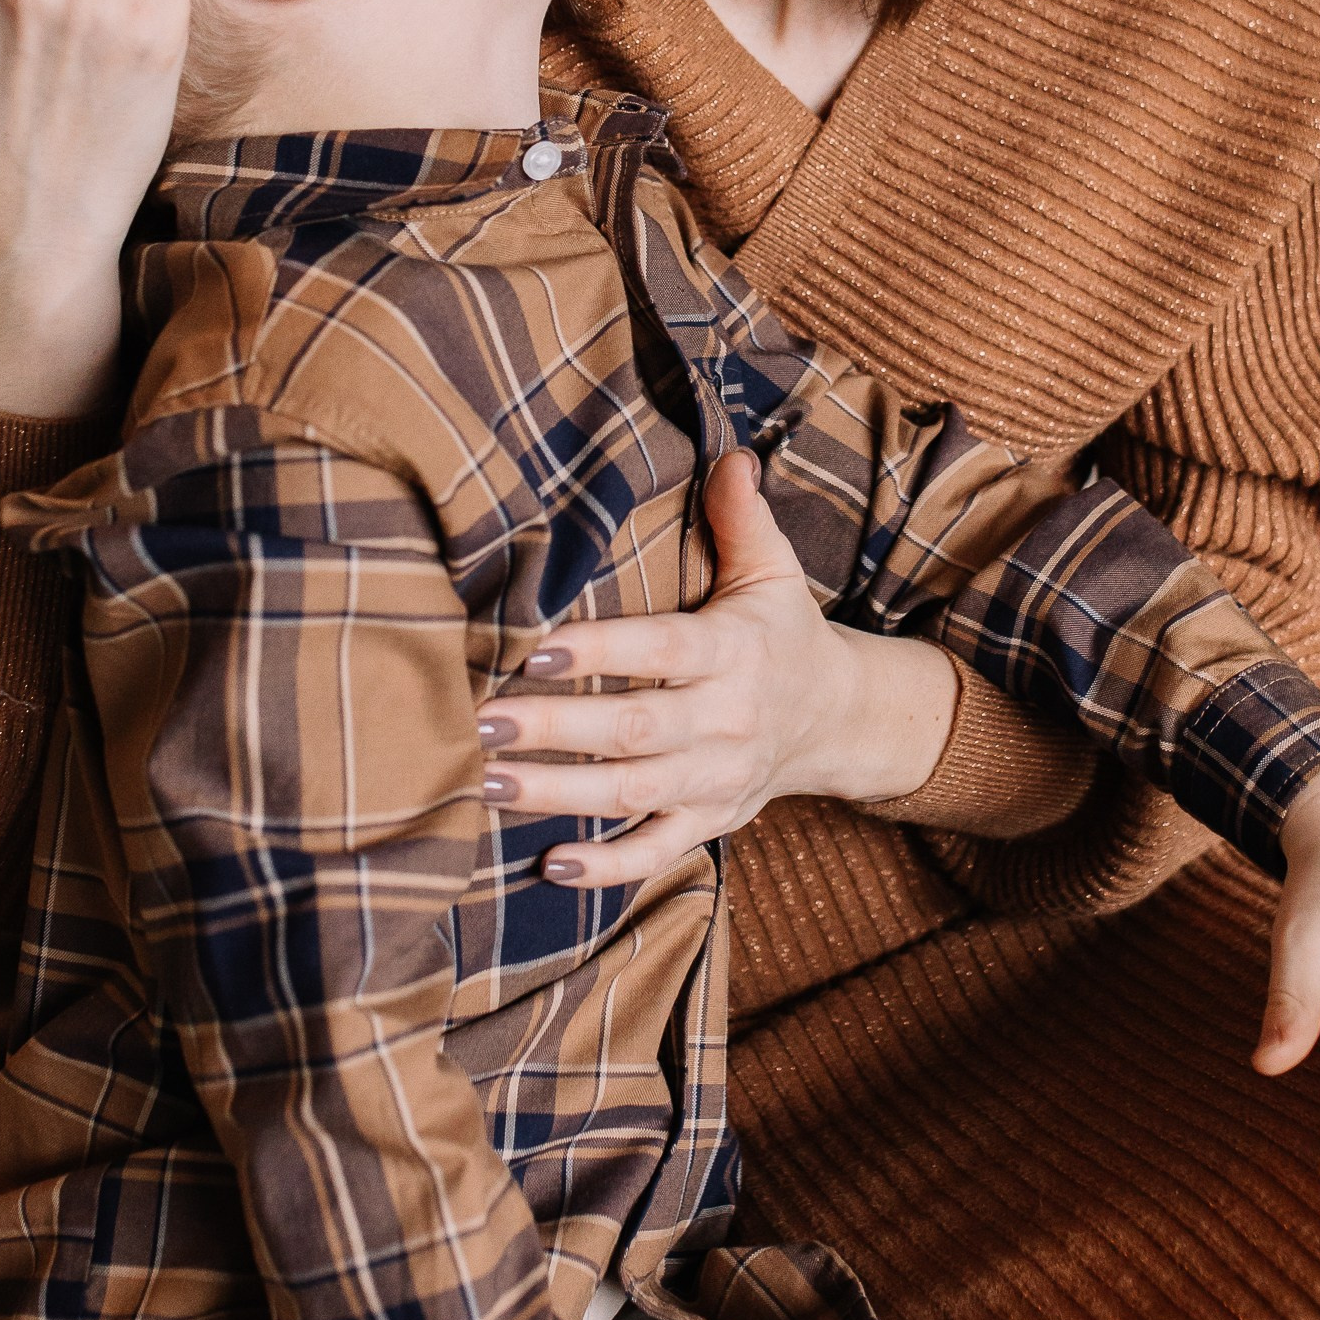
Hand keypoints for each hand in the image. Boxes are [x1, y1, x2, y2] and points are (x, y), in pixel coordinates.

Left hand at [483, 451, 958, 892]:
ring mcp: (715, 778)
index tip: (535, 651)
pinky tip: (549, 863)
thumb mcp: (772, 570)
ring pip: (631, 794)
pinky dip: (608, 867)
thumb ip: (742, 516)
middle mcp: (725, 720)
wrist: (838, 718)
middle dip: (555, 728)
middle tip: (480, 720)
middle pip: (633, 729)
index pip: (660, 650)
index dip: (600, 652)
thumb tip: (729, 452)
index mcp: (731, 650)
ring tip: (486, 782)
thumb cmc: (781, 633)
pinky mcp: (711, 821)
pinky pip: (658, 851)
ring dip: (557, 793)